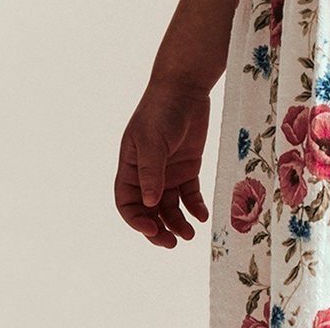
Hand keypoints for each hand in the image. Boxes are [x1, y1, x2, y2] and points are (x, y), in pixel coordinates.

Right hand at [115, 77, 211, 247]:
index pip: (127, 204)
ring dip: (178, 222)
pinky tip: (202, 216)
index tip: (153, 230)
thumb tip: (150, 205)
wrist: (186, 86)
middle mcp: (147, 175)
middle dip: (158, 229)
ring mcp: (168, 172)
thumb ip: (151, 172)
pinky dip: (194, 206)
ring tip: (190, 234)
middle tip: (172, 243)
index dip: (137, 221)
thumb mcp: (153, 140)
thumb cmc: (162, 109)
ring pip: (170, 207)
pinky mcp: (188, 167)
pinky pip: (189, 194)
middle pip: (149, 211)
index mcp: (130, 168)